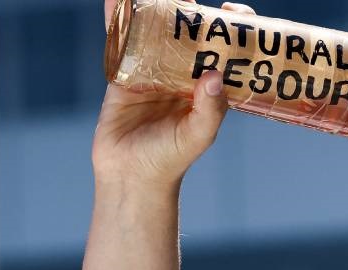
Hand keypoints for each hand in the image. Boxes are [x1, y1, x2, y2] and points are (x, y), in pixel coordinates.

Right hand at [92, 1, 256, 190]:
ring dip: (154, 6)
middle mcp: (182, 73)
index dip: (231, 28)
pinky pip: (121, 41)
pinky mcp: (123, 73)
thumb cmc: (170, 160)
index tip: (232, 12)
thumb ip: (211, 110)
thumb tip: (215, 76)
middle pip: (190, 32)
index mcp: (207, 85)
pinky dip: (117, 19)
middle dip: (192, 9)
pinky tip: (115, 0)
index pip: (224, 49)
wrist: (130, 175)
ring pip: (155, 31)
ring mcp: (152, 70)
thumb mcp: (197, 136)